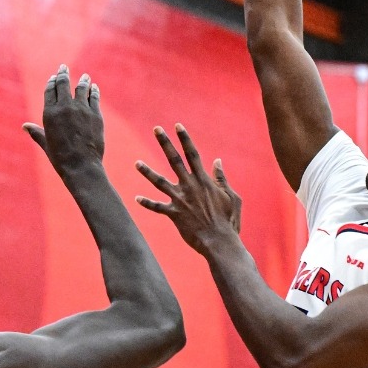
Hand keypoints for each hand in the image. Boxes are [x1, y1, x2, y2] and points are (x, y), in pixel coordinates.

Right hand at [24, 65, 104, 174]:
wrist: (81, 165)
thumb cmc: (60, 157)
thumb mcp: (46, 143)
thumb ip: (37, 132)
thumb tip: (25, 126)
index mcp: (50, 113)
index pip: (50, 90)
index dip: (52, 82)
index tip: (54, 77)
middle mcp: (65, 107)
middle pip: (63, 84)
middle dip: (63, 73)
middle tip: (64, 67)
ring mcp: (81, 110)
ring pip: (81, 88)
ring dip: (82, 80)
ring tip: (85, 76)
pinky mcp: (95, 115)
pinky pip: (94, 97)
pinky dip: (94, 91)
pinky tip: (94, 88)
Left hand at [136, 125, 242, 255]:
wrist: (220, 241)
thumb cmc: (229, 220)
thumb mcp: (232, 196)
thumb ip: (222, 179)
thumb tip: (217, 162)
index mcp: (204, 180)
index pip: (193, 154)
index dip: (185, 138)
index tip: (177, 125)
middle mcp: (189, 186)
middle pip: (174, 160)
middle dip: (165, 143)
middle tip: (156, 129)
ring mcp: (180, 200)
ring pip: (159, 182)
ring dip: (147, 172)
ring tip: (136, 162)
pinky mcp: (174, 214)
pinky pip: (157, 207)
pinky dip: (147, 203)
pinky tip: (136, 198)